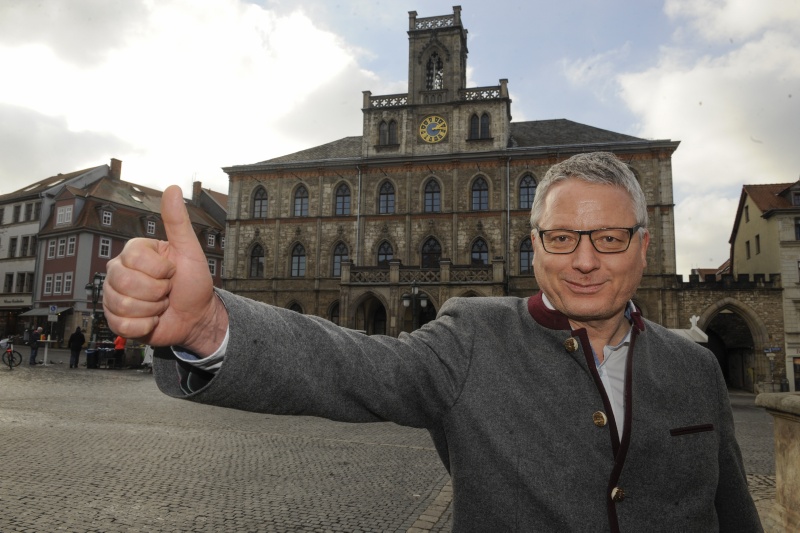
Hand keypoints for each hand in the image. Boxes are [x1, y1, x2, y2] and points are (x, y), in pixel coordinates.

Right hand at [102, 185, 227, 355]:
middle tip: (167, 290)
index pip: (135, 259)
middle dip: (157, 291)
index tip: (171, 271)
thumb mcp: (189, 250)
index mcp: (134, 252)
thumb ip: (177, 221)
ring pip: (123, 304)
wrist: (197, 316)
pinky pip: (122, 325)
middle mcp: (118, 271)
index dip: (160, 270)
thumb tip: (172, 188)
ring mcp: (114, 296)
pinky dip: (145, 326)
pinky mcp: (115, 320)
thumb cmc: (193, 282)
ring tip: (160, 304)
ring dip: (152, 308)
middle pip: (125, 282)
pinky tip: (152, 320)